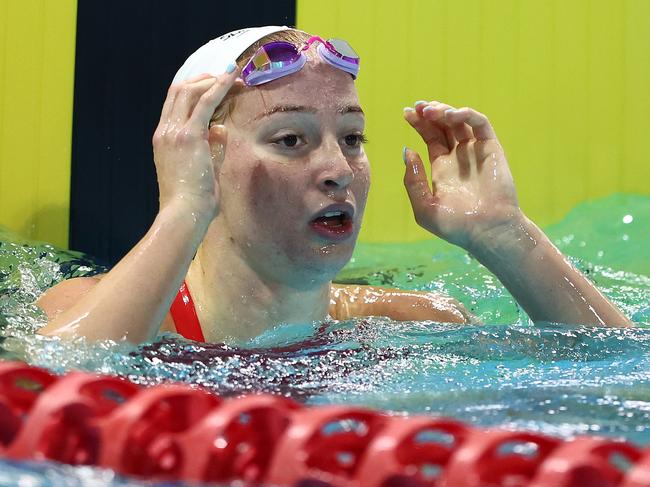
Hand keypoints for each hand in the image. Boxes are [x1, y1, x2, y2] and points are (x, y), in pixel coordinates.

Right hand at [152, 69, 238, 218]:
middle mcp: (165, 131)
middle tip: (224, 77)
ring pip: (190, 91)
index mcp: (163, 140)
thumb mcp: (202, 169)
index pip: (174, 105)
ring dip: (212, 81)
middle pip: (179, 92)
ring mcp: (174, 132)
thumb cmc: (193, 200)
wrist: (184, 213)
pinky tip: (231, 78)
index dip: (193, 90)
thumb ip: (211, 148)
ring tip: (232, 75)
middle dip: (203, 80)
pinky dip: (219, 87)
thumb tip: (220, 129)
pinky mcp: (189, 135)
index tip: (211, 86)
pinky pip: (205, 102)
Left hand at [403, 101, 521, 251]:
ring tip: (430, 111)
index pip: (430, 137)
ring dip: (444, 111)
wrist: (487, 231)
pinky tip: (451, 116)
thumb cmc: (456, 226)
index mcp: (442, 169)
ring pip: (460, 121)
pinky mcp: (491, 149)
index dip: (419, 123)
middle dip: (429, 113)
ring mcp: (475, 151)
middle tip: (417, 106)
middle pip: (442, 126)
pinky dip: (466, 114)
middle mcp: (459, 157)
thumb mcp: (424, 207)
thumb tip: (407, 150)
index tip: (406, 112)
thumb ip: (413, 180)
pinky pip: (480, 124)